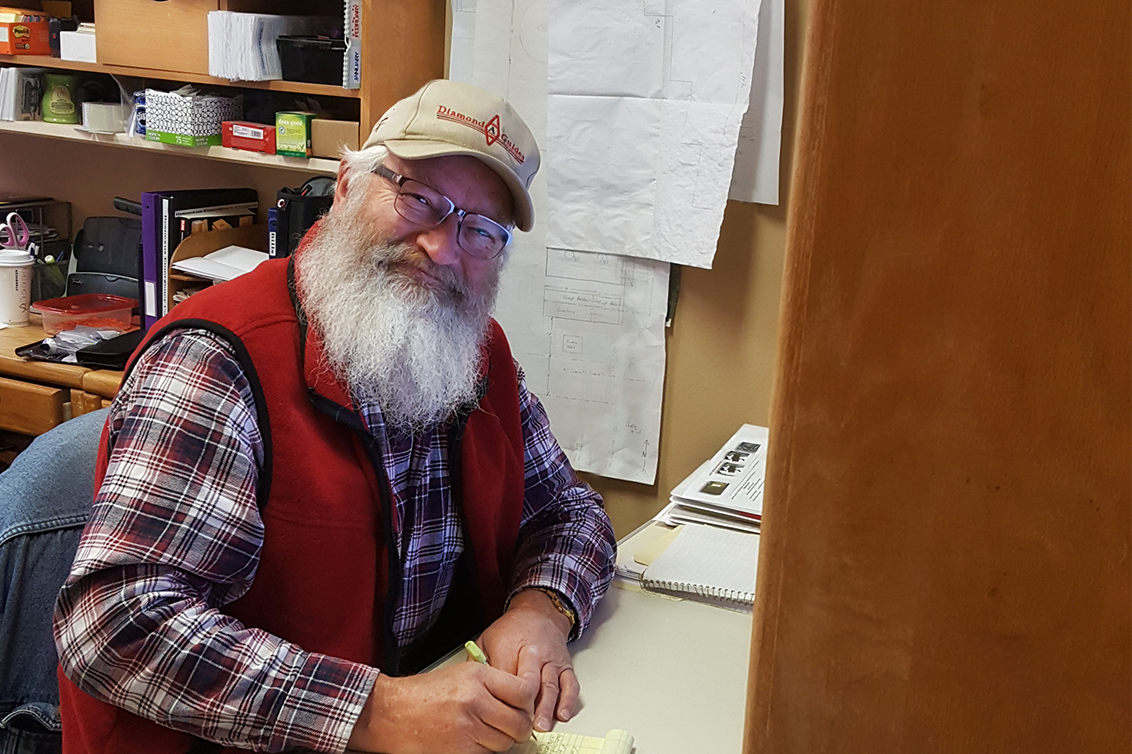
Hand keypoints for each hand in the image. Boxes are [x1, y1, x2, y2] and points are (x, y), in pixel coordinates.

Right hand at [346, 662, 535, 753]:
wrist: (394, 712)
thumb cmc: (427, 693)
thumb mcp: (463, 674)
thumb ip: (494, 684)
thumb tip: (524, 700)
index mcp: (479, 677)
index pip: (524, 692)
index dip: (528, 703)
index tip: (524, 707)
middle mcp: (476, 700)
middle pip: (520, 723)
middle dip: (519, 728)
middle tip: (510, 726)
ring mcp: (468, 727)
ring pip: (506, 743)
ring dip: (501, 741)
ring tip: (485, 731)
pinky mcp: (461, 750)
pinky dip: (485, 751)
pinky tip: (473, 741)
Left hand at [478, 589, 578, 731]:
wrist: (539, 612)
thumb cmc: (512, 630)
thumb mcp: (487, 641)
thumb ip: (479, 664)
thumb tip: (469, 687)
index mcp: (510, 649)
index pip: (506, 676)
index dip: (503, 697)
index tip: (500, 713)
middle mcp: (534, 655)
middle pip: (531, 683)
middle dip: (527, 707)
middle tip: (523, 727)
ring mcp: (551, 662)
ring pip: (551, 687)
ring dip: (547, 709)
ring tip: (541, 727)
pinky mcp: (565, 666)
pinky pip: (570, 685)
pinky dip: (568, 701)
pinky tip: (562, 714)